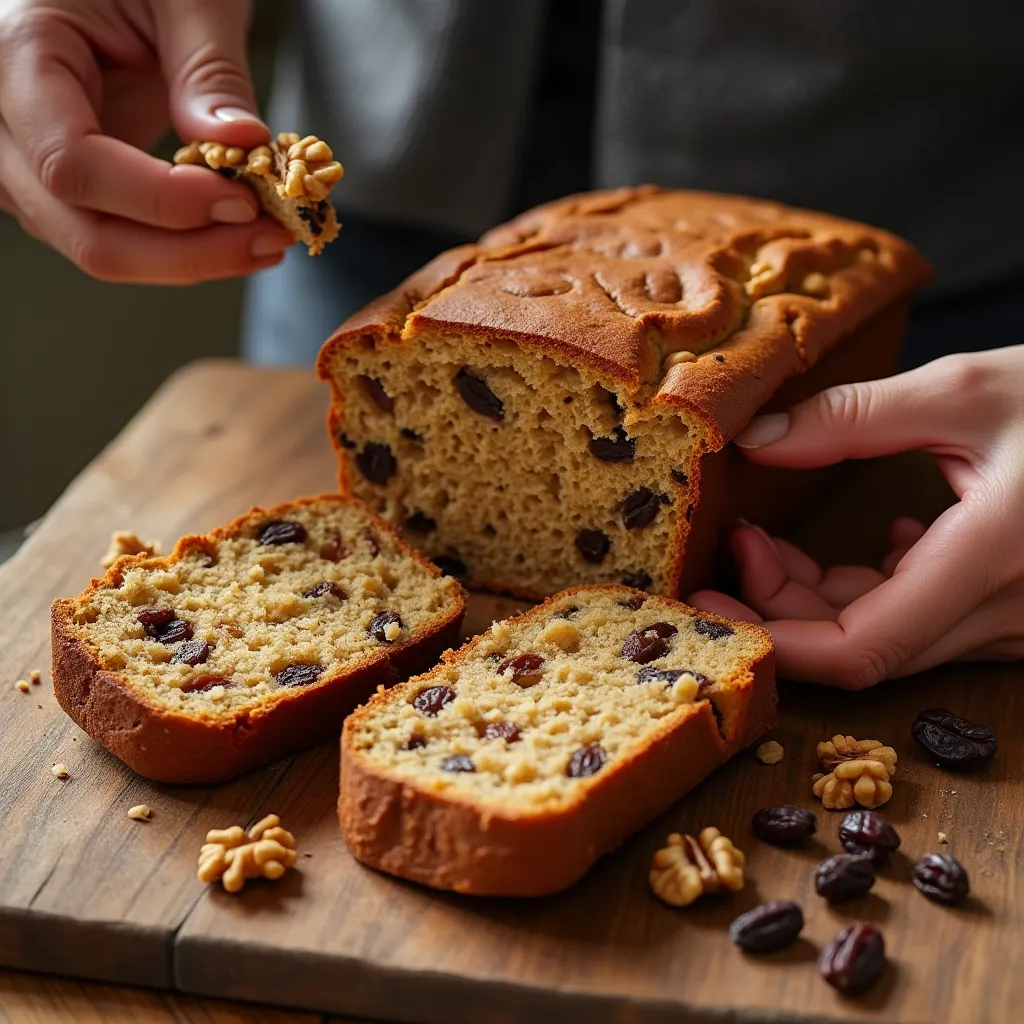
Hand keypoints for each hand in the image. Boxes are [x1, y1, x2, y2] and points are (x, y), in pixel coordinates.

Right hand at [0, 0, 293, 282]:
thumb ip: (208, 68)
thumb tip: (242, 142)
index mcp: (16, 54)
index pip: (73, 165)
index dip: (162, 201)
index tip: (242, 201)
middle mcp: (5, 122)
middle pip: (86, 231)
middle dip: (189, 252)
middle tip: (272, 239)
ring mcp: (29, 163)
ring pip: (101, 246)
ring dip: (190, 258)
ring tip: (267, 238)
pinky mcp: (67, 185)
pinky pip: (117, 236)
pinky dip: (181, 246)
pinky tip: (236, 233)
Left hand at [689, 346, 1023, 687]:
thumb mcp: (969, 390)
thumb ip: (853, 417)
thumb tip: (755, 435)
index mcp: (992, 565)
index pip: (857, 649)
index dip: (772, 638)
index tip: (708, 604)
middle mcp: (1006, 615)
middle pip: (859, 644)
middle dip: (781, 602)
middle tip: (737, 540)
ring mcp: (1016, 623)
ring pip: (889, 634)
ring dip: (820, 592)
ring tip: (772, 534)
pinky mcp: (1017, 610)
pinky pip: (927, 618)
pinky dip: (877, 586)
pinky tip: (881, 534)